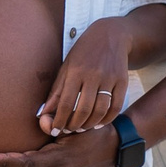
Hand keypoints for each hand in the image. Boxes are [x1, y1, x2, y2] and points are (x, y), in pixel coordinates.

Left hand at [38, 16, 132, 136]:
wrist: (111, 35)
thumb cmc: (83, 53)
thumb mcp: (66, 67)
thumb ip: (56, 91)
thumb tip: (43, 113)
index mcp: (76, 71)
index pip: (66, 102)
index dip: (60, 120)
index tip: (55, 131)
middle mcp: (93, 75)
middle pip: (84, 109)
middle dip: (75, 125)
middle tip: (69, 131)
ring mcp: (110, 78)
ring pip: (101, 110)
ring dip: (90, 124)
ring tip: (82, 128)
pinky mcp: (122, 81)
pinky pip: (116, 106)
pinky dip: (107, 118)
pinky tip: (98, 122)